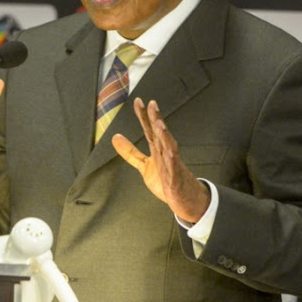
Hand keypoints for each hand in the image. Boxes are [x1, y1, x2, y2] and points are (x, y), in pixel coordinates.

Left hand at [112, 98, 210, 222]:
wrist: (186, 201)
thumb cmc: (167, 181)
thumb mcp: (144, 165)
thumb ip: (130, 152)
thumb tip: (115, 136)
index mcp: (157, 149)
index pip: (149, 130)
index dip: (143, 116)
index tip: (138, 101)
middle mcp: (165, 153)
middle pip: (160, 134)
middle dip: (156, 119)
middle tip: (152, 104)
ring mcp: (172, 165)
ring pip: (170, 148)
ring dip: (165, 136)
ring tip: (159, 124)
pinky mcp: (176, 179)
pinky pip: (175, 170)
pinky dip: (173, 162)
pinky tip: (171, 153)